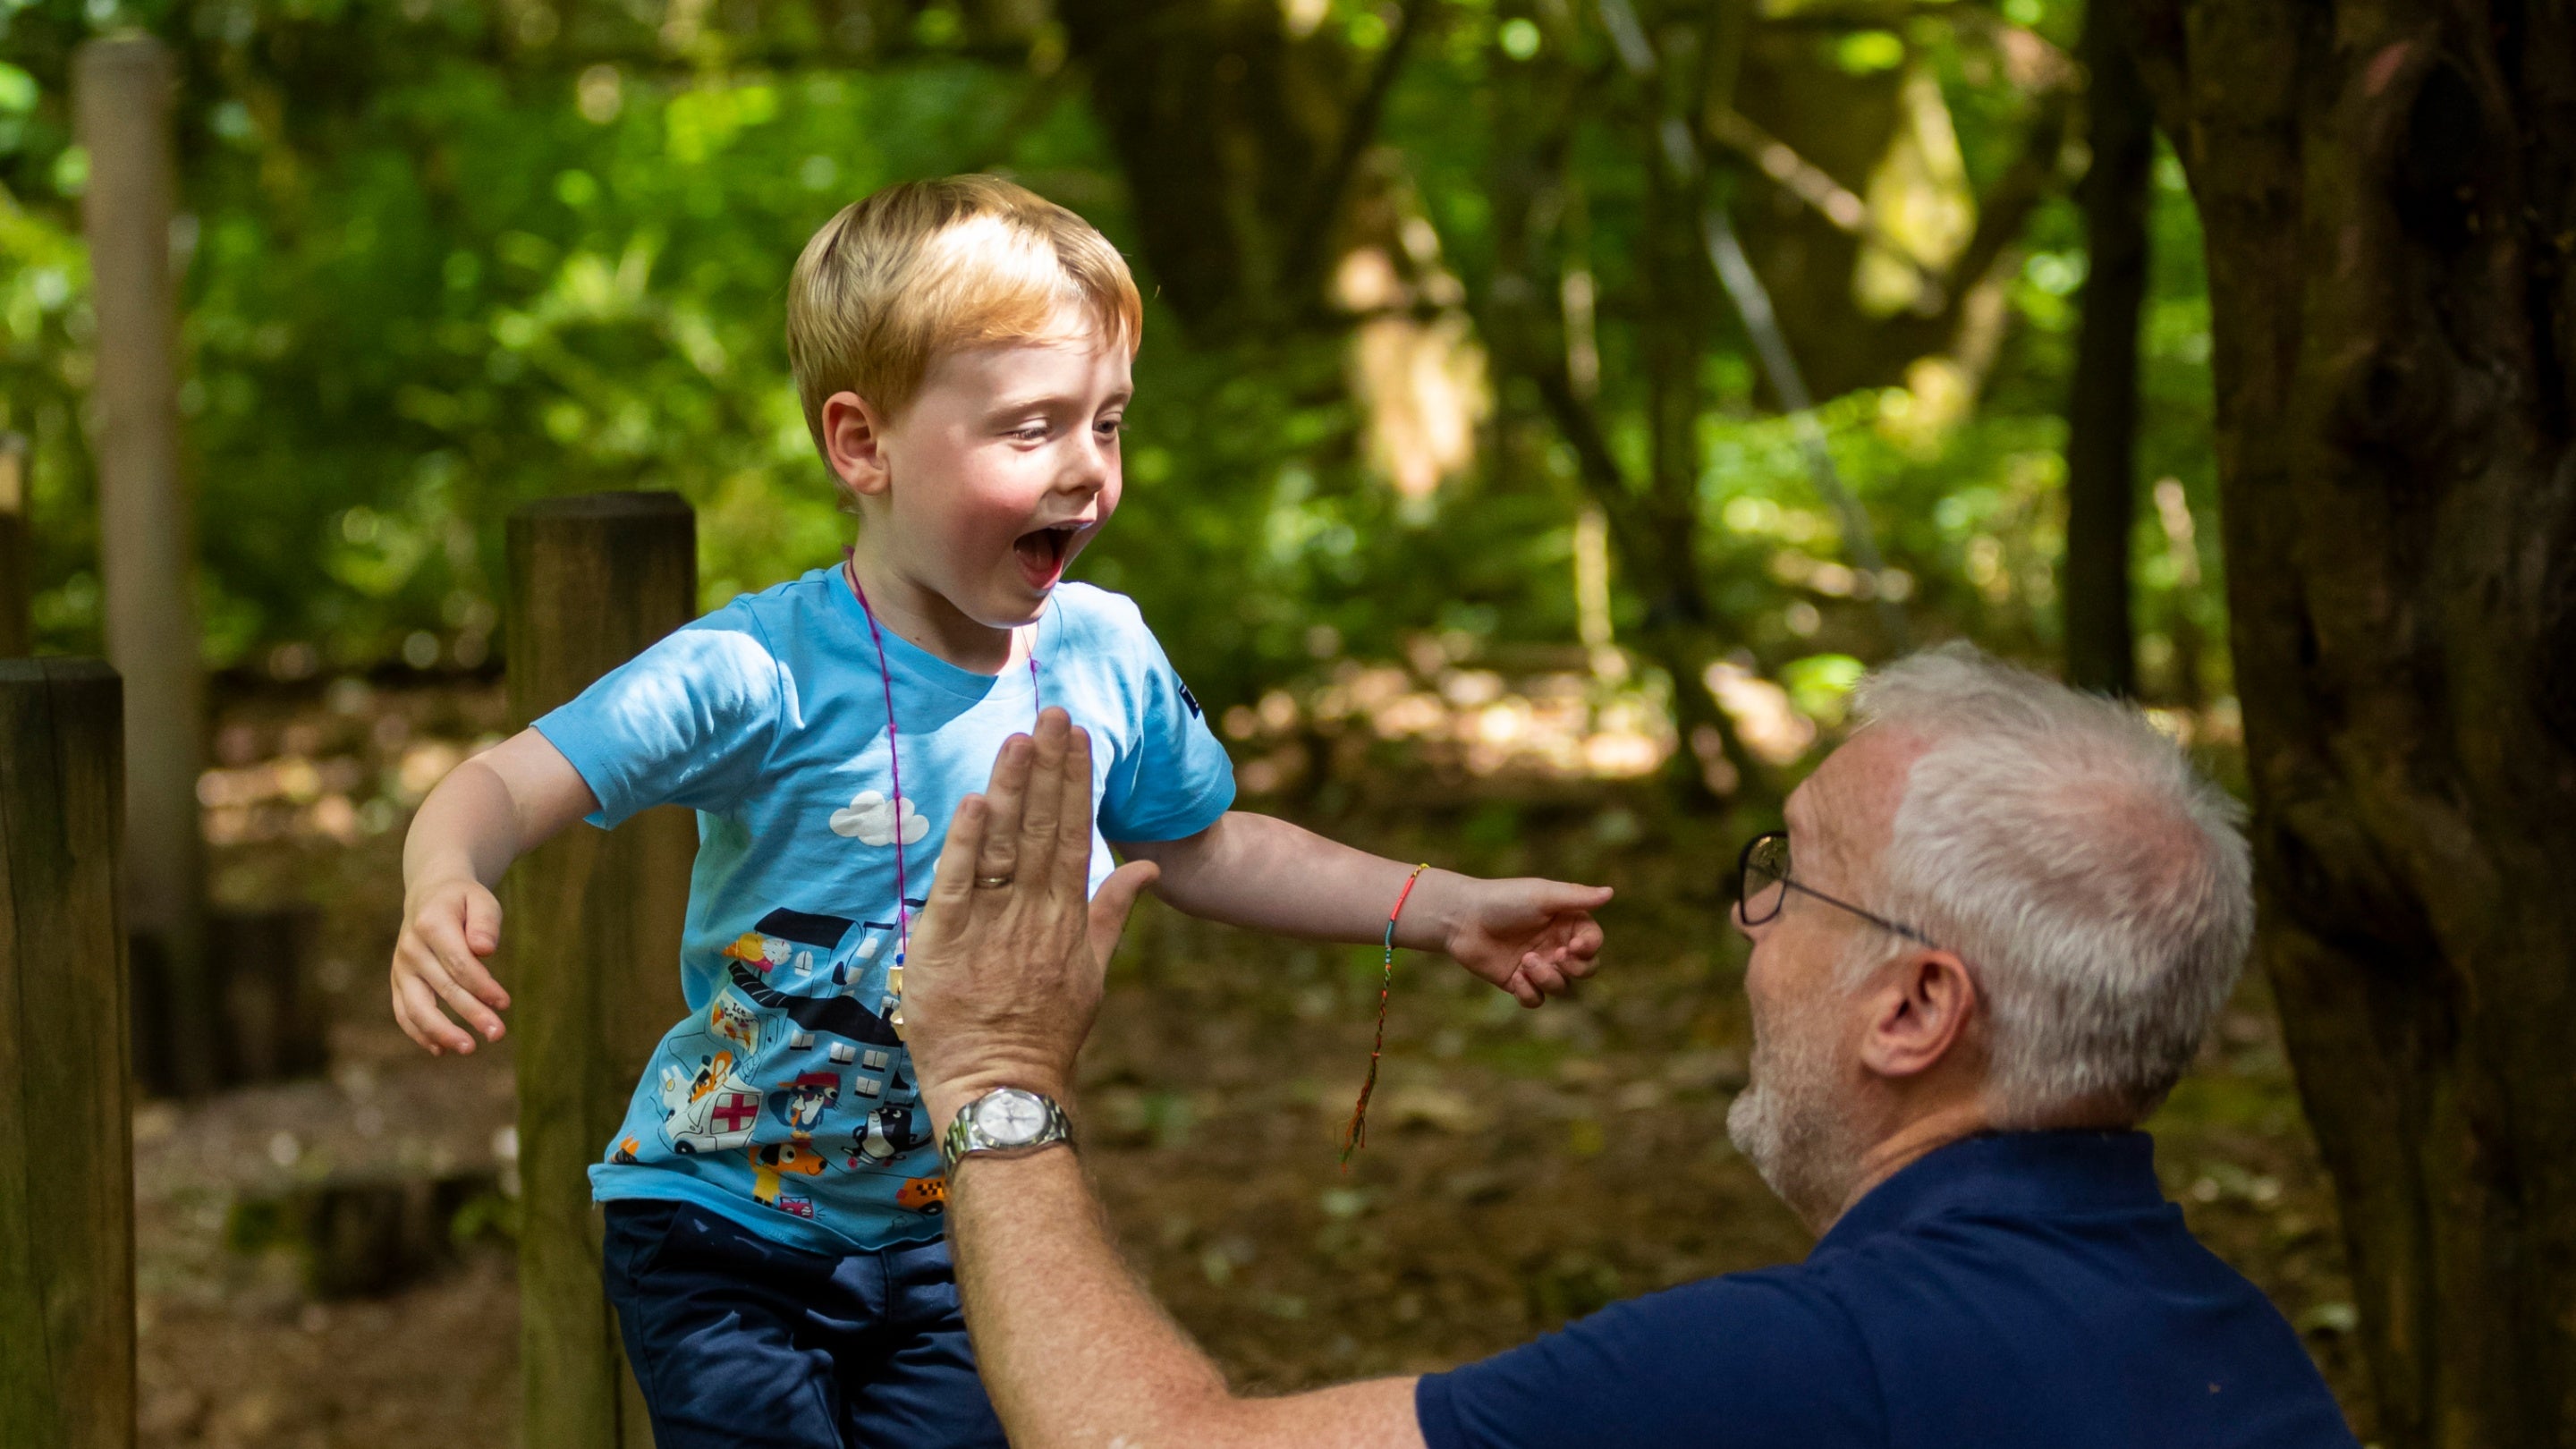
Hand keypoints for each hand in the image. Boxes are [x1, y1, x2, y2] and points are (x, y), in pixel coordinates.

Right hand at [390, 873, 510, 1053]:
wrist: (430, 895)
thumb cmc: (463, 900)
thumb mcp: (481, 899)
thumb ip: (485, 922)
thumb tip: (484, 950)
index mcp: (431, 924)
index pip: (459, 963)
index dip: (482, 986)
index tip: (505, 1003)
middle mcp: (411, 948)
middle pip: (443, 988)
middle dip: (472, 1014)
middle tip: (498, 1034)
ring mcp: (401, 967)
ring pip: (417, 1007)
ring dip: (442, 1032)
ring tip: (469, 1048)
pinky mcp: (399, 982)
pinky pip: (404, 1012)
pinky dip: (420, 1033)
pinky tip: (441, 1050)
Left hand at [904, 709, 1158, 1122]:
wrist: (1004, 1089)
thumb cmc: (1046, 1035)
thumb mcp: (1093, 973)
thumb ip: (1113, 913)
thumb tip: (1147, 871)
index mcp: (1065, 915)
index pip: (1072, 833)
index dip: (1075, 782)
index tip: (1078, 737)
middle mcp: (1032, 912)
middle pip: (1041, 826)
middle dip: (1048, 766)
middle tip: (1052, 711)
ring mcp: (991, 925)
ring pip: (1002, 843)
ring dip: (1011, 788)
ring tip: (1020, 738)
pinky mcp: (946, 942)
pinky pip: (957, 883)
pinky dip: (966, 842)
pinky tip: (974, 801)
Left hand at [1441, 876, 1612, 1007]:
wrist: (1462, 918)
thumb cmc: (1503, 900)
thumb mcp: (1542, 895)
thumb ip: (1576, 896)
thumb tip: (1610, 892)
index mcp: (1565, 922)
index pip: (1593, 943)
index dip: (1589, 949)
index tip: (1574, 945)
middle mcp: (1555, 944)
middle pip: (1585, 970)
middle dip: (1575, 968)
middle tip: (1556, 956)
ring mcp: (1538, 965)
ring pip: (1562, 987)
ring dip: (1547, 978)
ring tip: (1525, 962)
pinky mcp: (1517, 981)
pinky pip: (1536, 999)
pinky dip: (1529, 993)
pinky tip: (1514, 978)